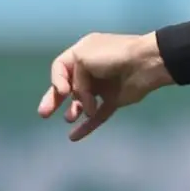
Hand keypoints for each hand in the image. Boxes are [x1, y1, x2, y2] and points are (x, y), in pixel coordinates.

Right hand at [37, 32, 172, 141]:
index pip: (60, 67)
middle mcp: (90, 69)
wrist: (146, 63)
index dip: (57, 80)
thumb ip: (74, 78)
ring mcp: (103, 86)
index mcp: (82, 53)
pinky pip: (97, 116)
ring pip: (82, 102)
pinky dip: (86, 126)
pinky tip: (73, 137)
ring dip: (74, 110)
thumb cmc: (113, 55)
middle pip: (67, 87)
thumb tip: (78, 97)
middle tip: (44, 113)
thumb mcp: (83, 57)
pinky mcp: (114, 100)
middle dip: (54, 100)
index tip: (63, 91)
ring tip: (70, 117)